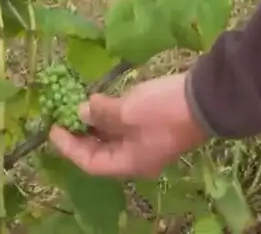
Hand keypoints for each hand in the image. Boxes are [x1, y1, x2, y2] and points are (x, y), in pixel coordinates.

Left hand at [48, 73, 208, 177]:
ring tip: (75, 106)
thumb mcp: (127, 111)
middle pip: (99, 152)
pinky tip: (97, 100)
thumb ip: (100, 113)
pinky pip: (122, 126)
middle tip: (61, 117)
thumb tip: (80, 111)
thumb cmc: (164, 110)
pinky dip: (107, 115)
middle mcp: (136, 157)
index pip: (90, 163)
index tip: (53, 129)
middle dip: (79, 135)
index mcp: (130, 163)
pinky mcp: (151, 125)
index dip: (69, 147)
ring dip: (92, 123)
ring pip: (110, 137)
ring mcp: (145, 142)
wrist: (207, 97)